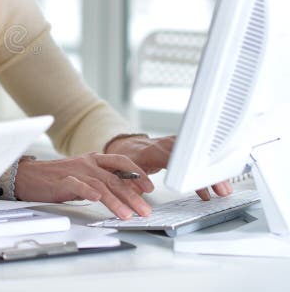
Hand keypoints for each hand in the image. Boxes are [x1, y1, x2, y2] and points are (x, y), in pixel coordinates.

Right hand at [14, 153, 154, 218]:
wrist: (29, 176)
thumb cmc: (57, 177)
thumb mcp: (85, 176)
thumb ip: (103, 181)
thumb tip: (127, 192)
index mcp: (94, 159)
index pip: (121, 162)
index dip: (137, 174)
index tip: (149, 188)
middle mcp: (87, 163)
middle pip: (115, 178)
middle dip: (132, 196)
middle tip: (144, 210)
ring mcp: (75, 171)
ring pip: (100, 184)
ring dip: (115, 201)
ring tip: (126, 214)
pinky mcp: (62, 181)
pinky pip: (77, 185)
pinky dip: (88, 191)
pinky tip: (96, 199)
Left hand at [106, 134, 232, 199]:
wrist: (127, 146)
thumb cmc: (126, 159)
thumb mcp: (123, 173)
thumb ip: (131, 186)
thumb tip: (136, 202)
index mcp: (152, 151)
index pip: (174, 160)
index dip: (188, 172)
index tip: (199, 185)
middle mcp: (166, 145)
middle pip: (192, 158)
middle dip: (208, 174)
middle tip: (221, 190)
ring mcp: (176, 144)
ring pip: (199, 156)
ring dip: (213, 172)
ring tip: (224, 190)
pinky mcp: (182, 147)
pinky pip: (198, 157)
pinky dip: (208, 170)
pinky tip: (217, 185)